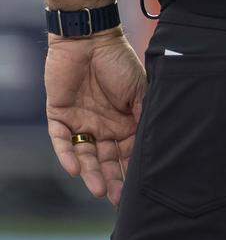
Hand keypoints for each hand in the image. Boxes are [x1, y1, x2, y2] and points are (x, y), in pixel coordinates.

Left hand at [45, 28, 146, 205]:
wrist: (88, 40)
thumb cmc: (118, 61)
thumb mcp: (139, 89)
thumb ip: (143, 115)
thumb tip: (152, 142)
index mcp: (124, 121)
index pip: (127, 151)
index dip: (131, 169)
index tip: (137, 188)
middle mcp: (102, 126)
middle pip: (106, 159)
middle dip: (112, 179)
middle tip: (116, 199)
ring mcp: (81, 123)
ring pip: (85, 155)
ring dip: (91, 173)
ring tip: (98, 190)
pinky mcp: (59, 117)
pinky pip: (62, 141)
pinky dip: (68, 155)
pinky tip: (75, 169)